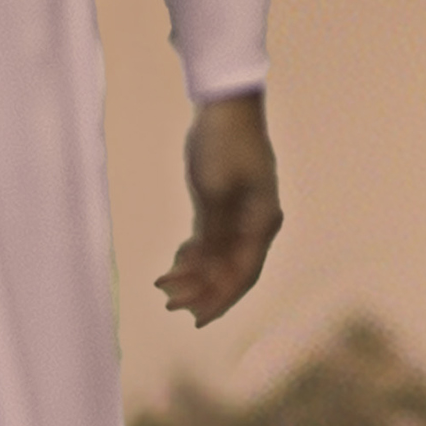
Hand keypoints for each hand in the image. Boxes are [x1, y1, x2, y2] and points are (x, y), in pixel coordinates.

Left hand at [156, 90, 279, 325]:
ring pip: (220, 258)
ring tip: (165, 285)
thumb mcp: (214, 189)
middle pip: (231, 271)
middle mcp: (256, 224)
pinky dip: (195, 255)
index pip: (242, 274)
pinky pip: (213, 241)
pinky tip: (176, 262)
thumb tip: (207, 267)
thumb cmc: (224, 144)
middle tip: (169, 303)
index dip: (220, 300)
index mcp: (260, 223)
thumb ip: (211, 231)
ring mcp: (242, 216)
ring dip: (195, 275)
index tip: (195, 319)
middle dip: (202, 291)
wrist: (227, 106)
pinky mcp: (226, 205)